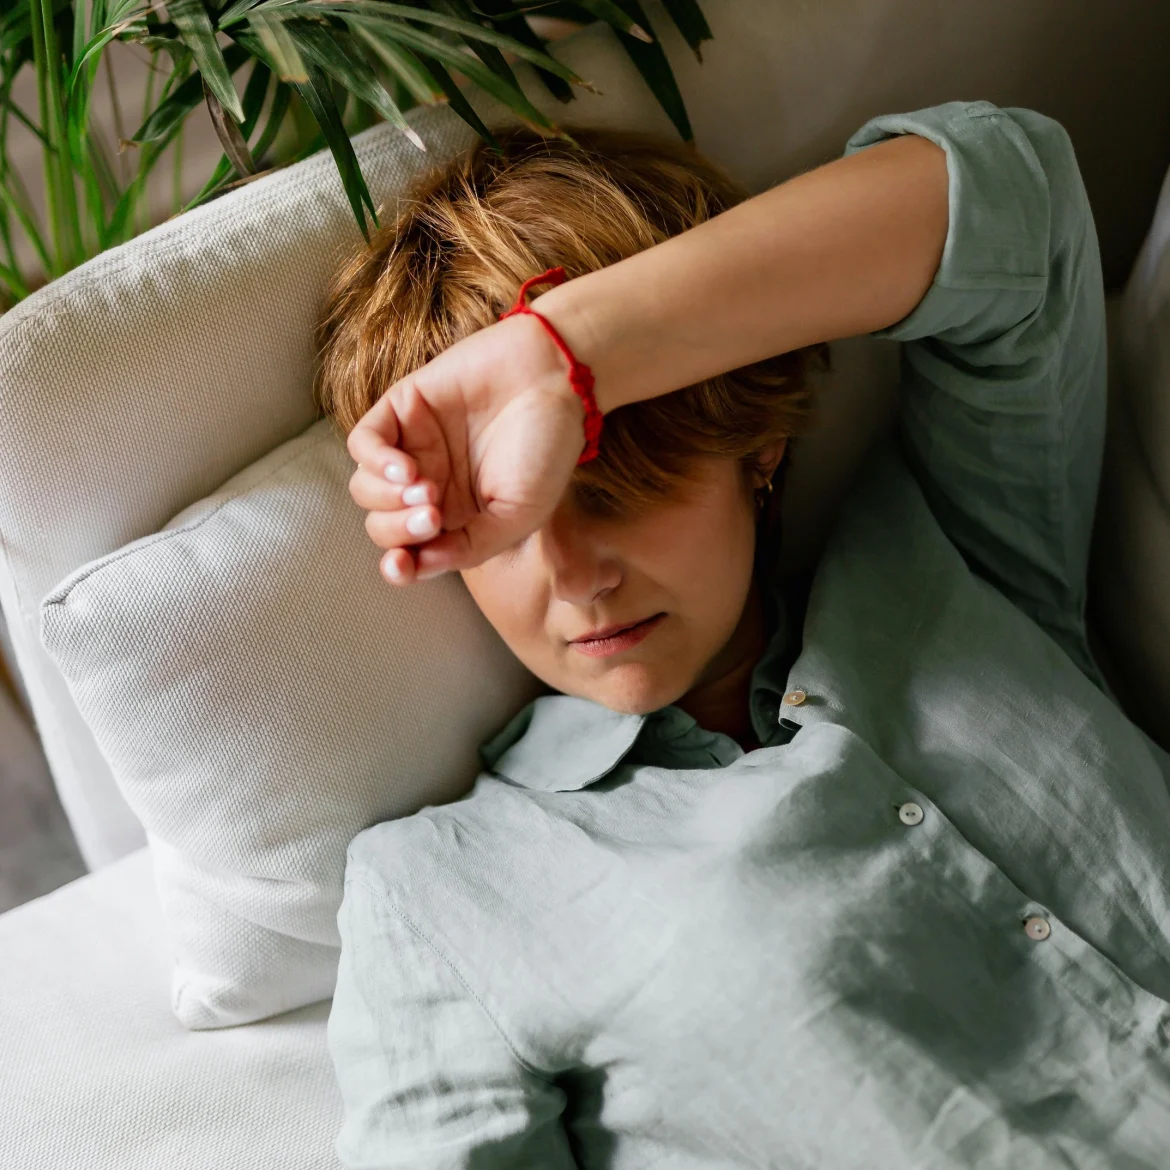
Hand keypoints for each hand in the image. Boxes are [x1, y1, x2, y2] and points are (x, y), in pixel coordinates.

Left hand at [346, 311, 586, 584]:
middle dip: (398, 530)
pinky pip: (363, 444)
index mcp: (457, 517)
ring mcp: (413, 447)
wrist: (556, 380)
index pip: (410, 552)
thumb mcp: (518, 515)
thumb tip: (420, 566)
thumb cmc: (548, 447)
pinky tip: (407, 468)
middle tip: (433, 516)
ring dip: (387, 499)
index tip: (401, 567)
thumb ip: (470, 546)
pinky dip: (376, 462)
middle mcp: (430, 485)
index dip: (398, 566)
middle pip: (382, 525)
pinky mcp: (402, 409)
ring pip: (365, 489)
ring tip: (426, 489)